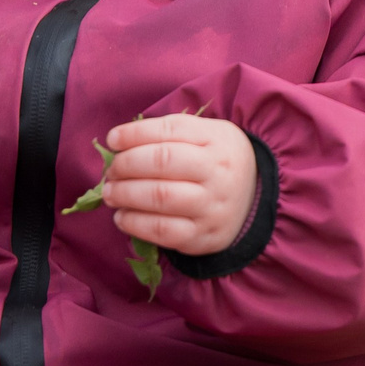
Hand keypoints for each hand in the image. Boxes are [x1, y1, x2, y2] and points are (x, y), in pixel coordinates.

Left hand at [98, 114, 256, 255]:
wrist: (254, 201)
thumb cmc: (216, 161)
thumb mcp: (206, 136)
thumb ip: (168, 134)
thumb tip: (119, 143)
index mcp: (216, 139)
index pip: (170, 129)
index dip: (134, 133)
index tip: (113, 140)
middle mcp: (217, 171)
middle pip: (163, 161)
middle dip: (126, 164)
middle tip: (111, 171)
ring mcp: (212, 206)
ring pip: (160, 197)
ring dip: (125, 194)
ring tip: (110, 193)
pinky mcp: (203, 236)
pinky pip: (162, 231)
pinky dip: (134, 223)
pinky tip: (122, 217)